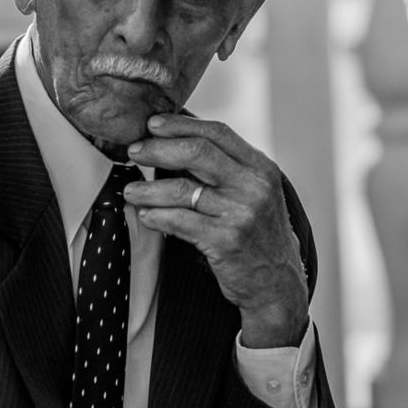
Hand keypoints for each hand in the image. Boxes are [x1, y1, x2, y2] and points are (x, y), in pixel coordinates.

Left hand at [126, 114, 308, 348]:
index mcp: (260, 168)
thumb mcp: (255, 193)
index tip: (152, 124)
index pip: (217, 132)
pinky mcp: (226, 241)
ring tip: (130, 190)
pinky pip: (179, 221)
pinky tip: (145, 215)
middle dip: (158, 148)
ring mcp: (241, 214)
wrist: (277, 283)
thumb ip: (226, 166)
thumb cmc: (258, 234)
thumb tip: (179, 135)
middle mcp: (254, 186)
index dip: (181, 124)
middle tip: (134, 152)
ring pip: (182, 189)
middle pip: (197, 152)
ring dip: (148, 188)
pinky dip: (156, 216)